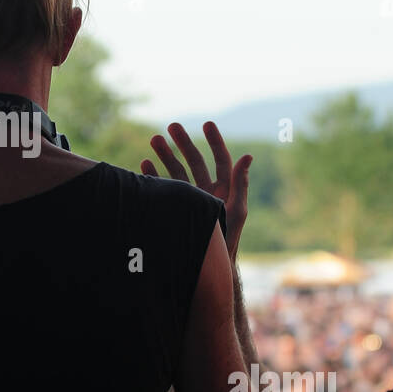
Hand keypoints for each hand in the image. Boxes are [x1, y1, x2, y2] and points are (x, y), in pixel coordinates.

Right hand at [140, 121, 251, 260]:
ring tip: (154, 139)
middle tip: (171, 126)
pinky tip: (144, 164)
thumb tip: (248, 156)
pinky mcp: (175, 208)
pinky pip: (163, 188)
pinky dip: (154, 175)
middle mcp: (206, 190)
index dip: (215, 141)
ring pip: (176, 171)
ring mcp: (189, 199)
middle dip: (183, 143)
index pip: (220, 159)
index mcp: (224, 189)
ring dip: (165, 155)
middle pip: (195, 161)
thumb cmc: (226, 241)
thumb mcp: (236, 210)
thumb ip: (240, 184)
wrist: (207, 266)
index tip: (207, 124)